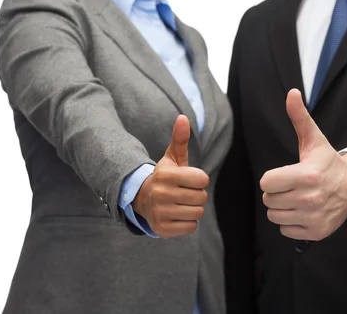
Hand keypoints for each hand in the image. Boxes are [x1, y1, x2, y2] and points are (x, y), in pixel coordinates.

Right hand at [132, 115, 208, 237]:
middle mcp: (160, 194)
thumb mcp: (172, 158)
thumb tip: (183, 118)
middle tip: (183, 193)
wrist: (143, 199)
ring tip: (180, 203)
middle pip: (201, 197)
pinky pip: (191, 227)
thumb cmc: (166, 177)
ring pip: (198, 213)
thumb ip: (180, 139)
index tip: (188, 180)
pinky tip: (176, 215)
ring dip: (193, 209)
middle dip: (197, 195)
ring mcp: (160, 213)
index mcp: (166, 175)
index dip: (199, 180)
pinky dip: (187, 222)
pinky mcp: (161, 229)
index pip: (202, 179)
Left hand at [260, 89, 346, 240]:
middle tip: (292, 186)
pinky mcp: (316, 232)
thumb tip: (292, 93)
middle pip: (269, 200)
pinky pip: (285, 230)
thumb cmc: (328, 163)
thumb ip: (299, 117)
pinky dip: (291, 222)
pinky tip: (303, 210)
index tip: (285, 174)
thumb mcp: (313, 139)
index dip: (272, 178)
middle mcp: (311, 198)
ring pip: (275, 216)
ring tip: (297, 197)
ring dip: (282, 207)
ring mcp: (314, 217)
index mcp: (307, 175)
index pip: (267, 183)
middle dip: (277, 192)